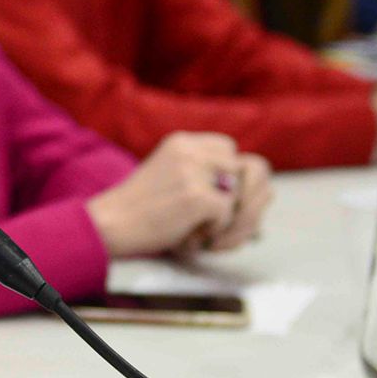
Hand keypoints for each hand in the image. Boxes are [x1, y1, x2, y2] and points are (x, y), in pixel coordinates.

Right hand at [84, 132, 266, 256]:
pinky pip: (227, 213)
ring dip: (234, 218)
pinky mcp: (196, 195)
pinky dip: (216, 230)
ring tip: (208, 232)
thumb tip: (266, 193)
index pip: (229, 149)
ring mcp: (194, 172)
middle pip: (246, 168)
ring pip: (241, 193)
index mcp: (182, 142)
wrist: (110, 224)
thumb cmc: (140, 210)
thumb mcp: (172, 177)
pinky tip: (192, 235)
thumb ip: (207, 176)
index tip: (217, 198)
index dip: (230, 177)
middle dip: (245, 198)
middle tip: (226, 222)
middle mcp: (190, 150)